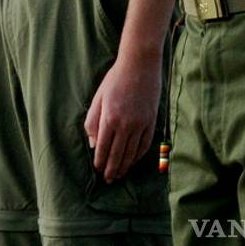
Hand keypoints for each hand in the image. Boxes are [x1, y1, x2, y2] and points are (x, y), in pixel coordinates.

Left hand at [85, 53, 160, 181]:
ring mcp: (141, 124)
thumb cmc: (115, 80)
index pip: (103, 147)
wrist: (140, 66)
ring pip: (132, 152)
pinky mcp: (151, 121)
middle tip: (109, 180)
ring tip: (120, 175)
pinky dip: (138, 156)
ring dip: (125, 166)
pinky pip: (145, 144)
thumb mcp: (98, 98)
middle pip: (118, 153)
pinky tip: (133, 161)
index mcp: (109, 118)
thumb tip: (93, 144)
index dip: (101, 161)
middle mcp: (126, 124)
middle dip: (112, 169)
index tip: (98, 170)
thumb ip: (93, 122)